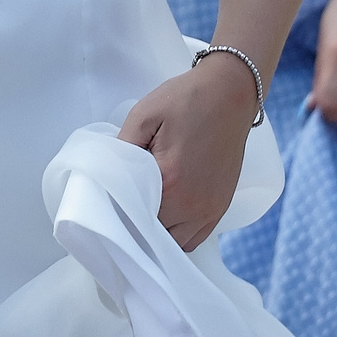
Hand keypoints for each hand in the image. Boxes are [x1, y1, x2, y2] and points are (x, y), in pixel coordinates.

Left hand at [119, 53, 257, 252]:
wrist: (230, 93)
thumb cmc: (185, 100)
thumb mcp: (144, 114)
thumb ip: (122, 147)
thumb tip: (107, 176)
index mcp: (169, 182)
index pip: (133, 218)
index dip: (118, 212)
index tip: (109, 202)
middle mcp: (191, 205)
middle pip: (152, 235)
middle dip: (135, 224)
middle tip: (123, 204)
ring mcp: (209, 210)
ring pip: (172, 243)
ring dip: (157, 233)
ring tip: (146, 209)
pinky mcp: (220, 207)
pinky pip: (193, 240)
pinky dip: (177, 234)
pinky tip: (167, 215)